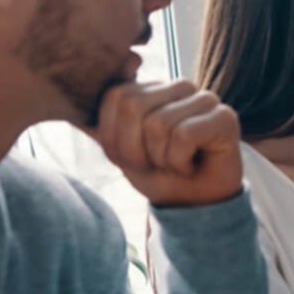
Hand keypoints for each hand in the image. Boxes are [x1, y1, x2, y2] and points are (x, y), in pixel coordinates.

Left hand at [85, 80, 242, 206]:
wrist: (196, 206)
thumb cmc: (161, 177)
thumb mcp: (120, 153)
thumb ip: (101, 128)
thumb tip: (69, 112)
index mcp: (152, 89)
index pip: (115, 96)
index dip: (115, 136)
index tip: (134, 157)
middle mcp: (178, 87)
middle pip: (134, 106)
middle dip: (135, 149)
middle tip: (155, 164)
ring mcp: (204, 98)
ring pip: (159, 123)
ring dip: (160, 158)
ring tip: (175, 164)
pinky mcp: (224, 116)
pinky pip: (183, 135)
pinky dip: (179, 161)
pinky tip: (190, 165)